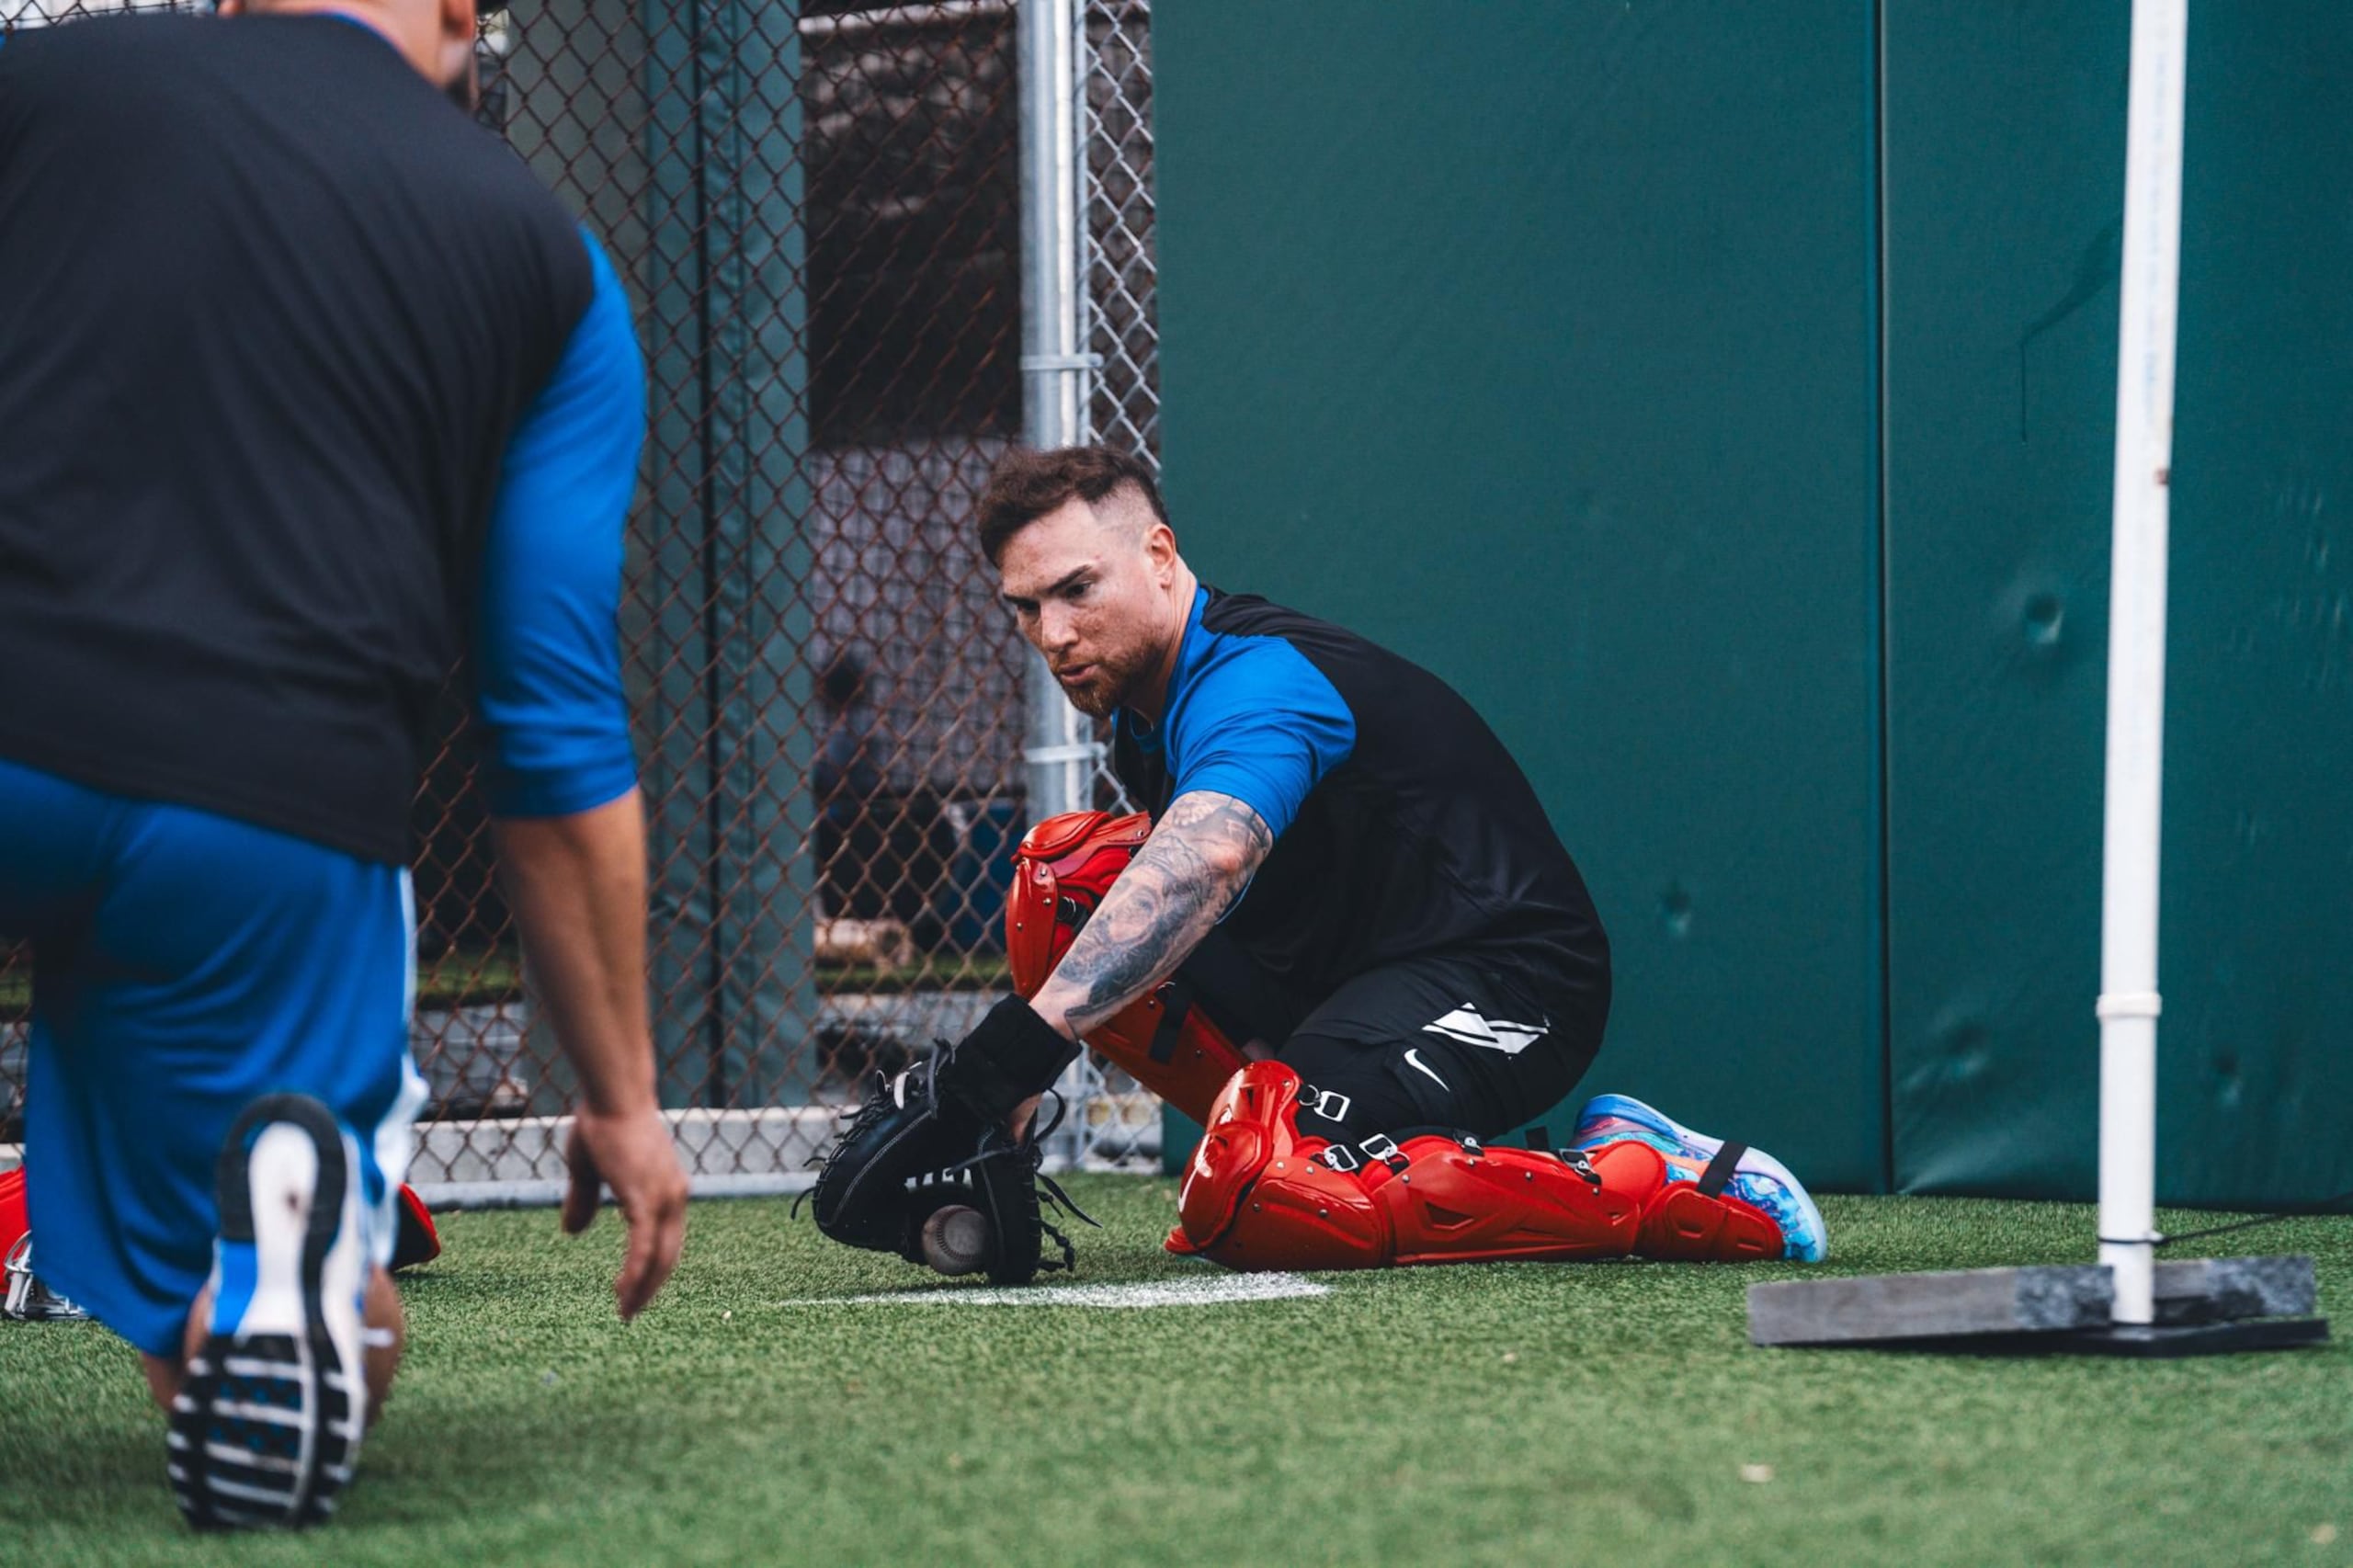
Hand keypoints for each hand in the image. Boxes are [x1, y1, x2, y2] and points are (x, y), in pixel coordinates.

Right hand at [561, 1104, 687, 1319]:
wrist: (612, 1095)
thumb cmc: (602, 1124)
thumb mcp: (590, 1169)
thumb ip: (585, 1200)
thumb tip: (573, 1231)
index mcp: (667, 1190)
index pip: (666, 1240)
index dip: (652, 1269)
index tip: (636, 1293)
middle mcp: (674, 1196)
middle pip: (668, 1255)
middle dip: (650, 1287)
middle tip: (631, 1313)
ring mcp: (664, 1197)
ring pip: (659, 1256)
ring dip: (643, 1287)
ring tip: (626, 1312)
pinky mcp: (646, 1197)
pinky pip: (644, 1245)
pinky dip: (636, 1272)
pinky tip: (624, 1293)